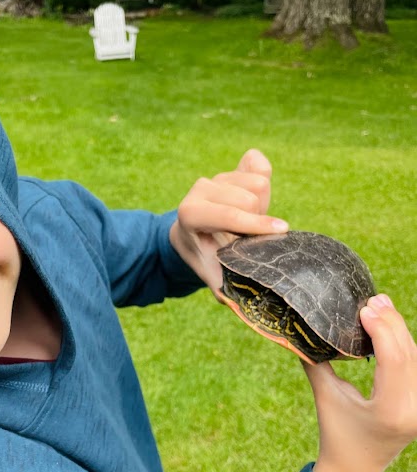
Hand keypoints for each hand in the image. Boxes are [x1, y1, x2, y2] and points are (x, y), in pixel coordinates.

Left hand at [168, 149, 288, 294]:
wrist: (193, 235)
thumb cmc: (206, 259)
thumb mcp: (213, 274)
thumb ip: (224, 286)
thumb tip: (238, 305)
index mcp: (190, 214)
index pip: (228, 215)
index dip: (256, 224)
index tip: (281, 231)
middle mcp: (199, 190)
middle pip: (249, 196)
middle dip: (257, 219)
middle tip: (248, 237)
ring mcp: (214, 176)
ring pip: (257, 181)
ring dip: (261, 206)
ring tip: (249, 225)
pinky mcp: (229, 168)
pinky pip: (260, 166)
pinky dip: (264, 185)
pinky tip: (255, 205)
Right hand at [303, 295, 416, 471]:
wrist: (355, 470)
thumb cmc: (336, 435)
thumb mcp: (326, 397)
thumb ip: (317, 363)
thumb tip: (298, 333)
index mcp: (391, 411)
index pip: (395, 360)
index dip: (383, 329)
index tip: (366, 308)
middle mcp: (414, 409)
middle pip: (410, 354)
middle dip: (392, 323)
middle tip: (374, 299)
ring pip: (416, 358)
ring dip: (399, 331)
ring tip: (381, 306)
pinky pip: (416, 366)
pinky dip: (404, 344)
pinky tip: (390, 327)